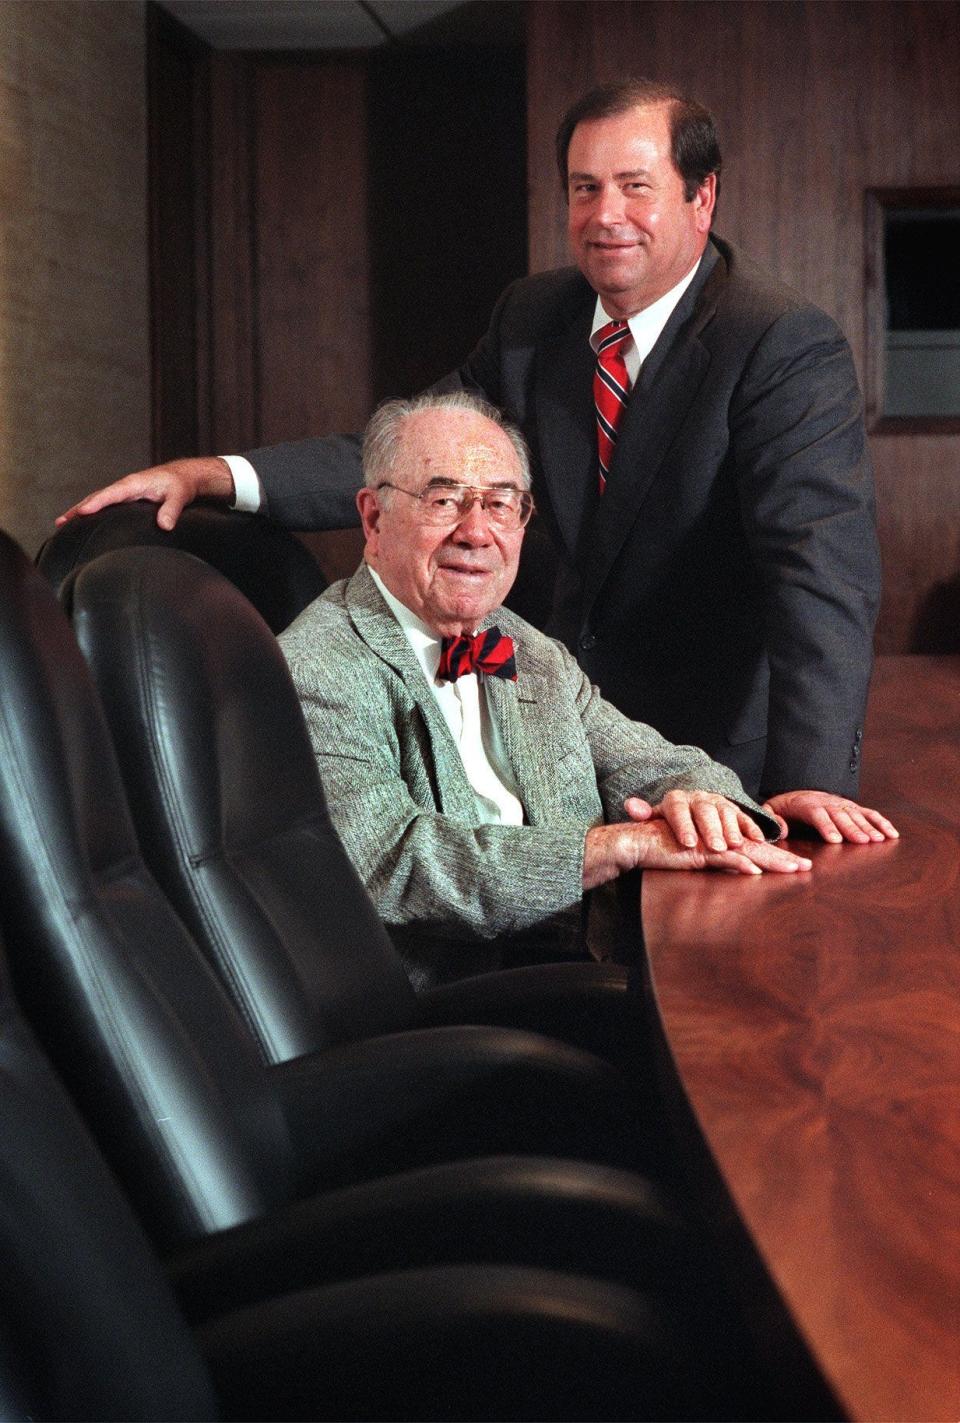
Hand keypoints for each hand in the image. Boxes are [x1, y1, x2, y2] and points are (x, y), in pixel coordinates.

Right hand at [55, 457, 232, 531]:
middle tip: (60, 522)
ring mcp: (124, 492)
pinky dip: (92, 510)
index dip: (96, 504)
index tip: (81, 513)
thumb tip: (164, 525)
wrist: (185, 476)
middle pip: (97, 497)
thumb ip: (172, 510)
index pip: (110, 495)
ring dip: (80, 510)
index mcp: (134, 484)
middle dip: (78, 509)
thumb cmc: (181, 484)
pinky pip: (105, 504)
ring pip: (98, 500)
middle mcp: (125, 486)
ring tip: (63, 524)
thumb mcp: (180, 496)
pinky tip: (84, 521)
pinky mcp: (127, 497)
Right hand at [583, 817, 810, 888]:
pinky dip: (737, 863)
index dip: (776, 856)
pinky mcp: (696, 850)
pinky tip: (754, 871)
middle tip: (807, 868)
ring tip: (792, 869)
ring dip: (770, 860)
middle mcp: (719, 839)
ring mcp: (709, 843)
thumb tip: (746, 871)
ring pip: (746, 851)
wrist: (638, 842)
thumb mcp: (698, 860)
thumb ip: (720, 864)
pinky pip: (720, 857)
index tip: (797, 866)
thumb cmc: (665, 851)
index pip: (755, 849)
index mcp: (721, 841)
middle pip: (757, 848)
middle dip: (783, 859)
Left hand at [627, 789, 766, 851]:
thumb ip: (644, 813)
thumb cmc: (671, 822)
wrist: (690, 811)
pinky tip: (756, 839)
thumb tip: (630, 805)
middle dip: (711, 830)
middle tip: (716, 847)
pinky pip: (744, 817)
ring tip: (735, 845)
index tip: (688, 844)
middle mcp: (698, 798)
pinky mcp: (733, 810)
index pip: (678, 809)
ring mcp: (717, 803)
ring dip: (732, 829)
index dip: (683, 826)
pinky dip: (751, 827)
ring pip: (726, 812)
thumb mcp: (656, 818)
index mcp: (676, 800)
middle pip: (705, 811)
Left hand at [762, 790, 897, 843]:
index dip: (827, 827)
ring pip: (857, 815)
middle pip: (841, 816)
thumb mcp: (772, 808)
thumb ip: (772, 817)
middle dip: (852, 829)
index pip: (818, 815)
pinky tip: (892, 834)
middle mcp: (828, 803)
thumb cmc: (786, 805)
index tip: (835, 840)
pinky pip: (870, 814)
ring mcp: (843, 805)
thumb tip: (781, 829)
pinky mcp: (853, 808)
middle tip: (862, 841)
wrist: (800, 790)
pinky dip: (882, 823)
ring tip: (878, 840)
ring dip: (869, 827)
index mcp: (808, 805)